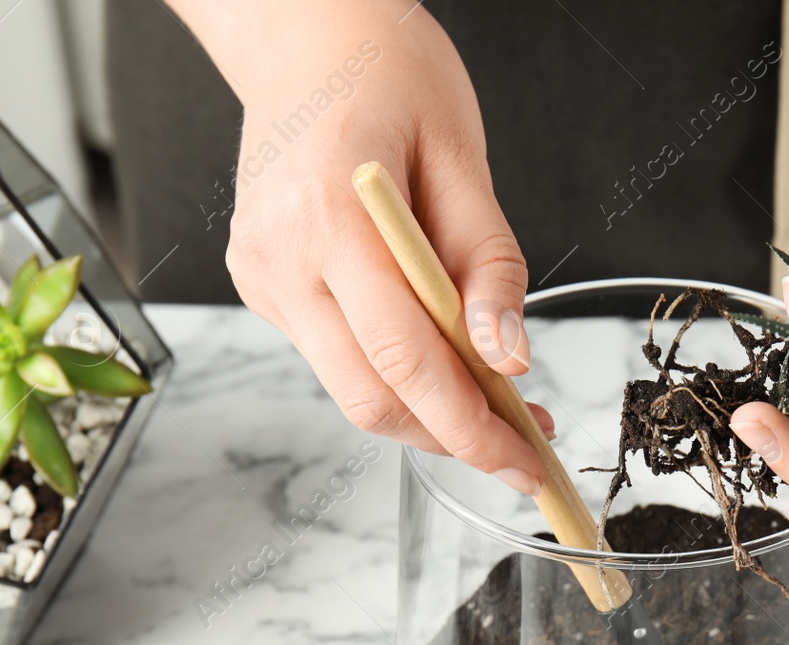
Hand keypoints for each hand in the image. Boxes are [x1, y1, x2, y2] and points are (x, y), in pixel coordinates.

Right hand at [211, 2, 551, 493]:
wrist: (305, 36)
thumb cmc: (391, 76)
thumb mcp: (466, 160)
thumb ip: (489, 265)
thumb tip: (511, 359)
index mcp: (330, 213)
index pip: (402, 355)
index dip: (467, 423)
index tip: (525, 459)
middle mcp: (281, 255)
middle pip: (369, 395)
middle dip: (453, 438)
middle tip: (523, 453)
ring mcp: (262, 275)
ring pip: (351, 389)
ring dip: (428, 415)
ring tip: (498, 411)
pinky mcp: (262, 286)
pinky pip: (336, 358)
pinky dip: (395, 377)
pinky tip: (442, 363)